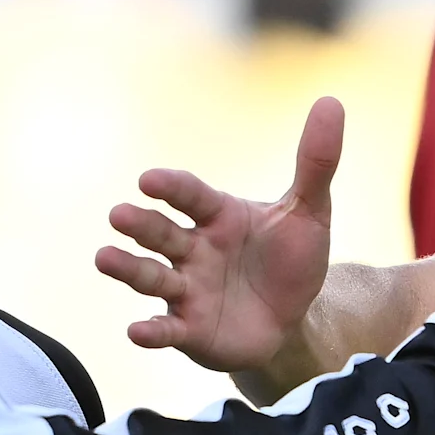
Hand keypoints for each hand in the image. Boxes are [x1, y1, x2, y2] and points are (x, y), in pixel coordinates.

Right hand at [101, 96, 345, 397]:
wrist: (296, 319)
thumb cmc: (290, 259)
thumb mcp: (310, 212)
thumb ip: (315, 163)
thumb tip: (331, 102)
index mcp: (217, 216)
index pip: (189, 196)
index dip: (171, 187)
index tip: (149, 180)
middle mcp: (193, 250)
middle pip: (161, 233)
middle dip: (140, 224)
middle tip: (118, 214)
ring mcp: (187, 291)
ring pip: (152, 277)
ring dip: (129, 269)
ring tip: (104, 257)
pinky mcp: (190, 330)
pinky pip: (167, 330)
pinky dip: (151, 332)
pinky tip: (136, 332)